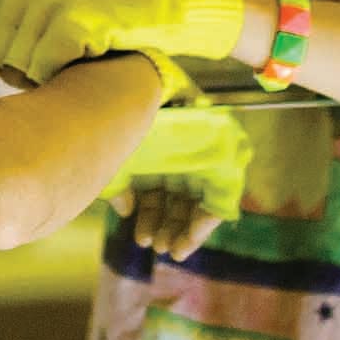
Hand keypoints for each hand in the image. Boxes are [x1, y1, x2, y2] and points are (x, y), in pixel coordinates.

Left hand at [0, 0, 246, 87]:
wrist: (157, 12)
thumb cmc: (93, 36)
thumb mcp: (36, 41)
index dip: (2, 83)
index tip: (38, 69)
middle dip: (20, 85)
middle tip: (60, 65)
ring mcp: (39, 2)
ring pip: (14, 75)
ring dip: (45, 83)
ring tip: (73, 60)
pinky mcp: (67, 18)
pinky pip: (41, 74)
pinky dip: (64, 79)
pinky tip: (89, 56)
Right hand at [103, 105, 253, 259]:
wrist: (144, 90)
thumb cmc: (125, 123)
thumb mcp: (117, 162)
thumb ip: (119, 188)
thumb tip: (125, 211)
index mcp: (155, 158)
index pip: (156, 195)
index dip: (149, 219)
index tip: (142, 239)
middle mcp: (179, 159)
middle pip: (177, 202)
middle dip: (166, 229)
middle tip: (157, 247)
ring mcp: (201, 159)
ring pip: (198, 204)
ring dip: (184, 230)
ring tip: (170, 249)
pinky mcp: (223, 159)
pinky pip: (221, 197)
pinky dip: (206, 220)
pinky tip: (189, 237)